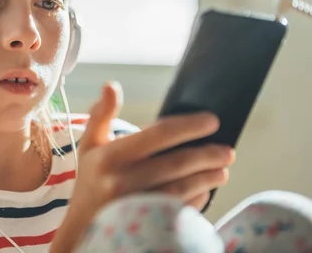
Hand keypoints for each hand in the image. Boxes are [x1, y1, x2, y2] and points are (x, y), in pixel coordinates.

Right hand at [50, 81, 234, 252]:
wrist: (83, 226)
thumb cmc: (91, 180)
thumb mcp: (89, 144)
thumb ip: (101, 114)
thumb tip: (111, 85)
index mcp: (111, 155)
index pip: (159, 134)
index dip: (189, 125)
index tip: (211, 121)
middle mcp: (122, 181)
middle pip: (176, 163)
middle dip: (207, 154)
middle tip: (227, 151)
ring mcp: (134, 206)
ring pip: (181, 189)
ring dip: (207, 178)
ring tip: (222, 170)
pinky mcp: (144, 226)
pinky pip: (178, 211)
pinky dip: (197, 201)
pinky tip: (205, 191)